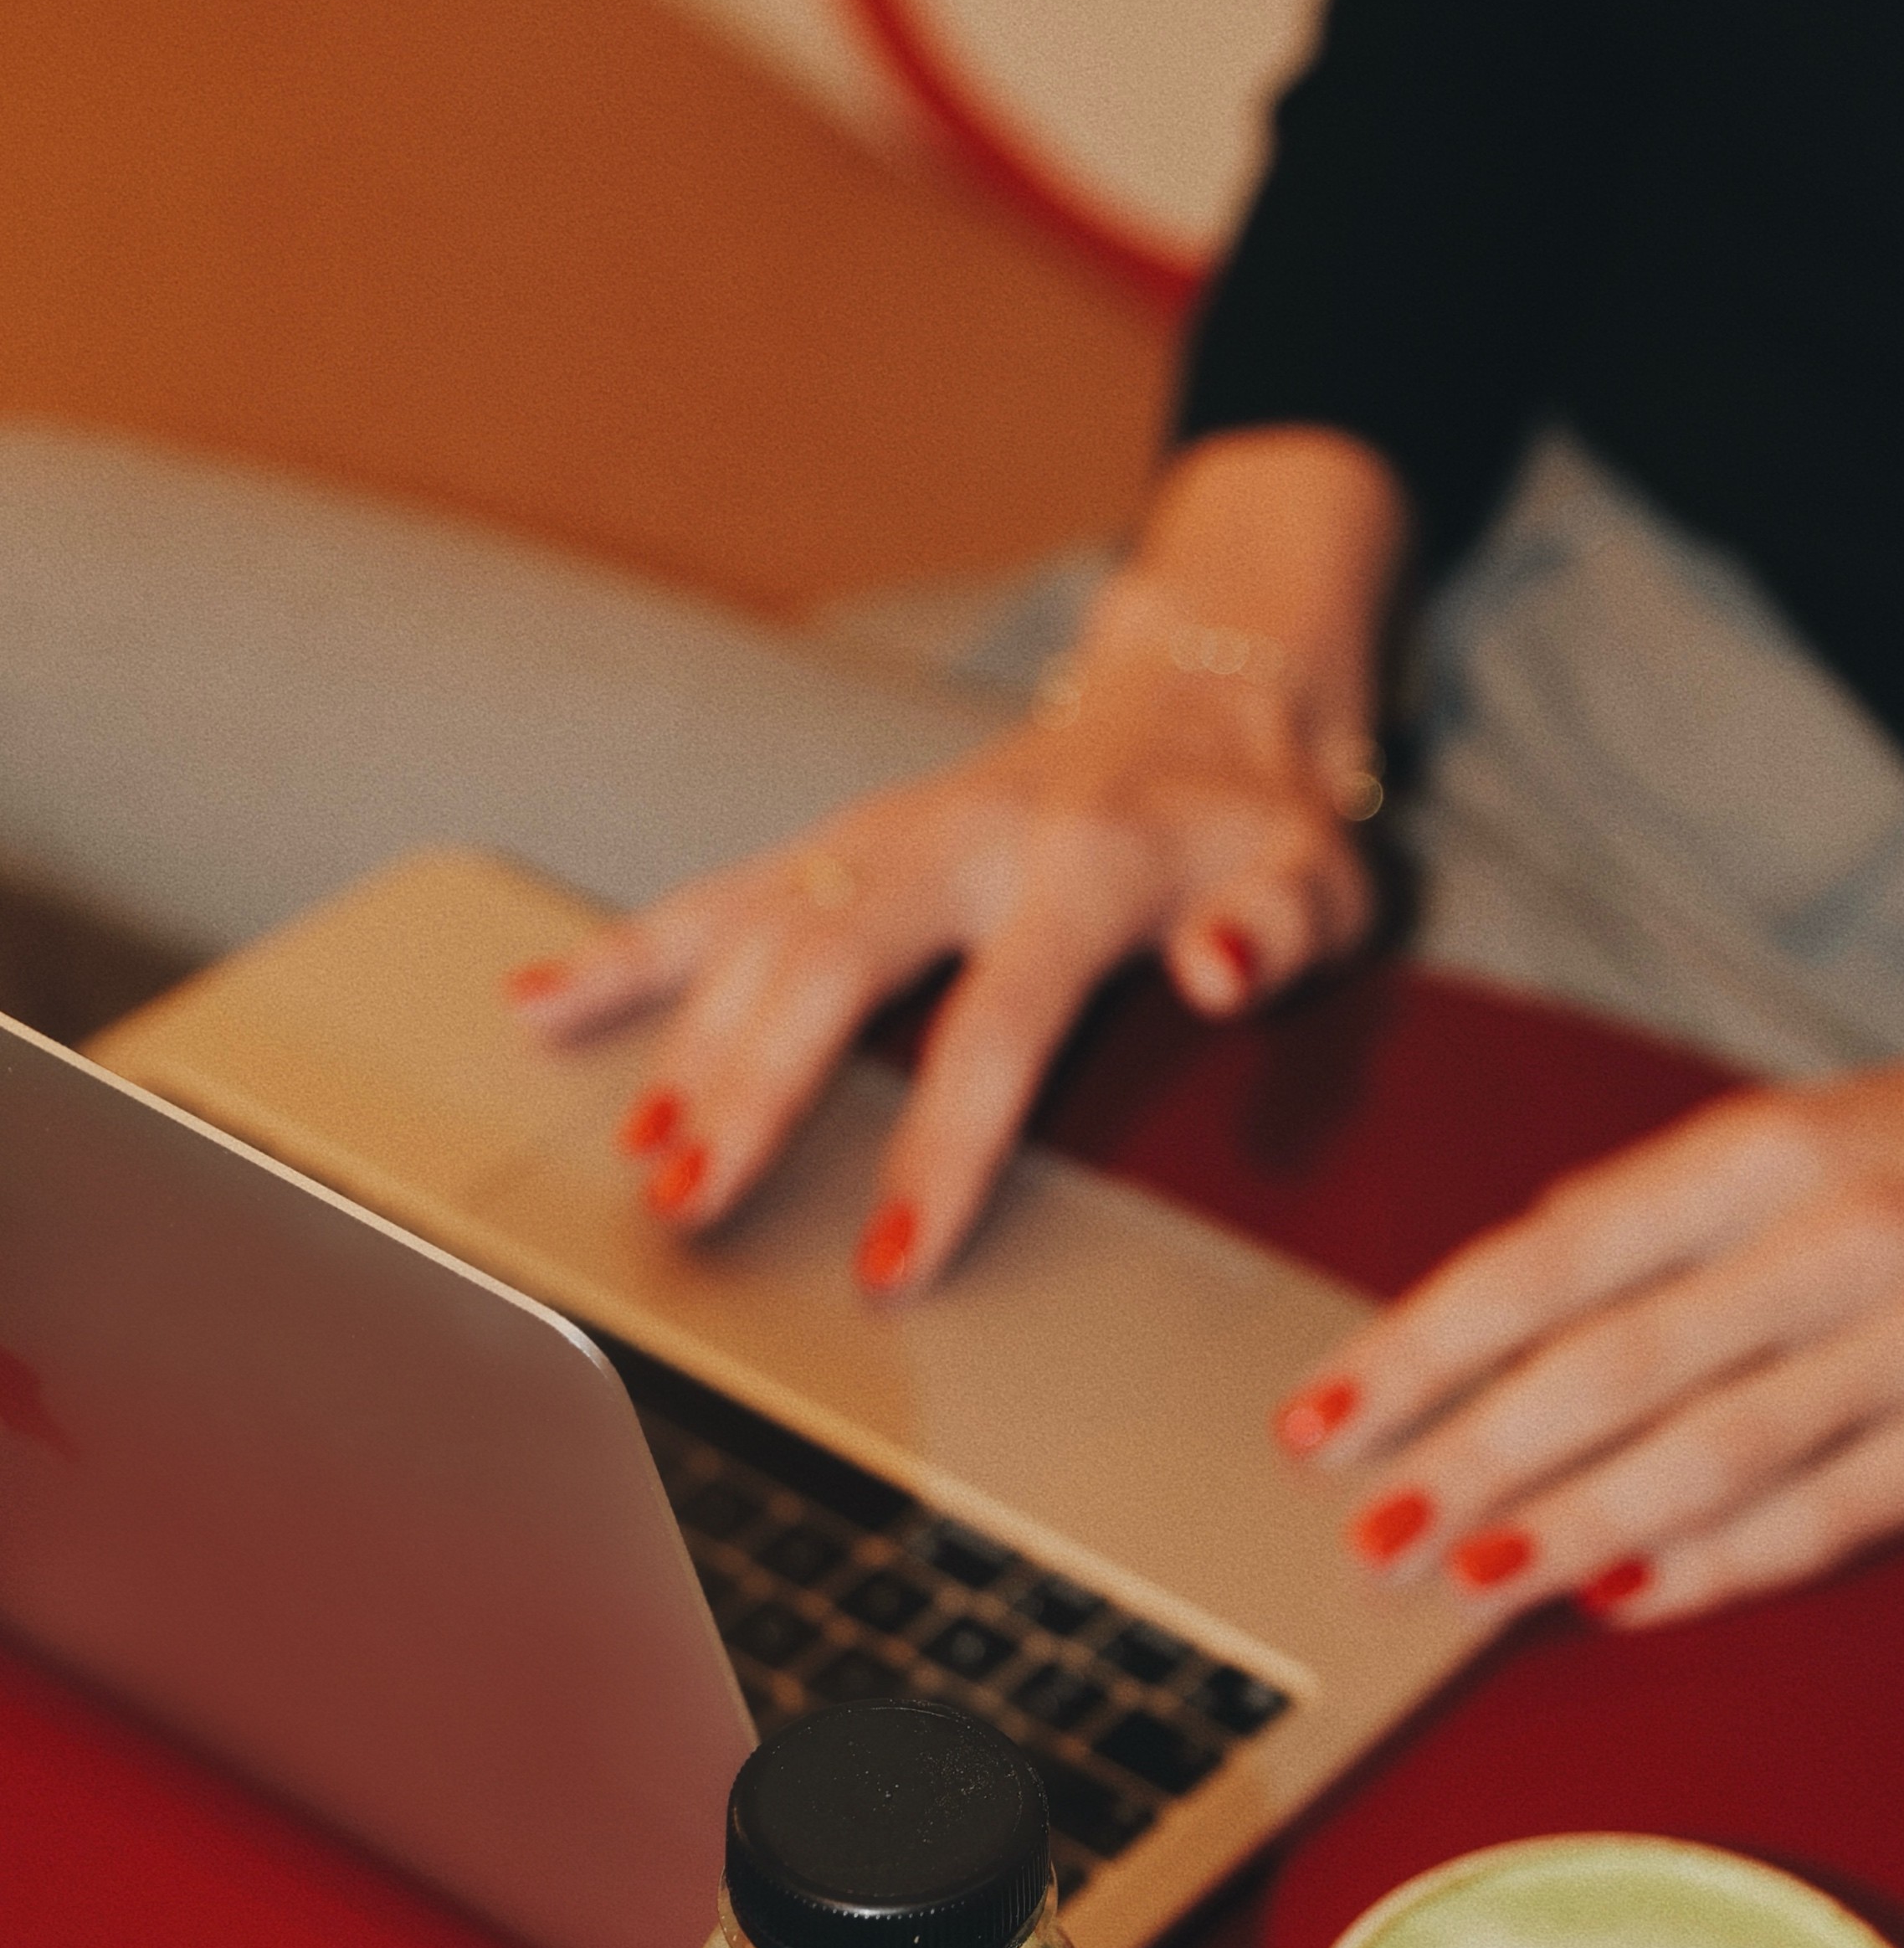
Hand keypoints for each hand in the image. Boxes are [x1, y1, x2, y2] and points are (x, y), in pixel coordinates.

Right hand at [507, 573, 1381, 1286]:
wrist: (1211, 688)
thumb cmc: (1263, 819)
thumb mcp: (1324, 875)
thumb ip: (1282, 929)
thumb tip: (1222, 972)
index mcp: (1086, 864)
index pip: (1000, 1024)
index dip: (942, 1148)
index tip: (890, 1259)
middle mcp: (966, 835)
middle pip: (831, 964)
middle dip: (752, 1089)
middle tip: (691, 1204)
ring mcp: (891, 827)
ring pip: (758, 923)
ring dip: (684, 1038)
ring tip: (634, 1153)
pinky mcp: (847, 831)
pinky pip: (722, 886)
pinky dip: (627, 946)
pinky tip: (535, 1004)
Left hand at [1273, 1020, 1903, 1624]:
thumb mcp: (1817, 1122)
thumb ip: (1668, 1209)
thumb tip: (1520, 1291)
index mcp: (1770, 1146)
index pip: (1553, 1257)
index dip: (1424, 1347)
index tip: (1324, 1415)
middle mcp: (1838, 1235)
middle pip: (1610, 1367)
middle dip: (1468, 1460)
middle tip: (1363, 1532)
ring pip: (1707, 1453)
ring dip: (1568, 1527)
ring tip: (1463, 1580)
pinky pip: (1829, 1515)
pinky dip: (1715, 1562)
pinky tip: (1623, 1593)